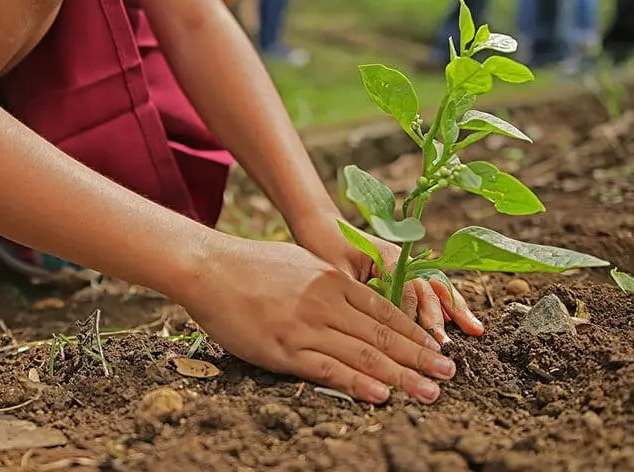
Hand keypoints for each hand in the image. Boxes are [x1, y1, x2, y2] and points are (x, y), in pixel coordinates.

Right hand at [180, 237, 456, 403]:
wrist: (209, 267)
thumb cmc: (250, 264)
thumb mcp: (299, 263)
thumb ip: (328, 282)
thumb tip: (352, 296)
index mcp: (332, 280)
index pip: (384, 311)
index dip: (415, 332)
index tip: (436, 348)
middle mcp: (326, 303)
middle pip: (383, 335)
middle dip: (420, 357)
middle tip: (448, 374)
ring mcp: (306, 326)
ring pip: (363, 355)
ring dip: (401, 376)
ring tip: (429, 391)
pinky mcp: (283, 348)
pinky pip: (328, 369)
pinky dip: (358, 384)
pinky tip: (382, 395)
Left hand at [290, 210, 483, 343]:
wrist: (321, 226)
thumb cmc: (324, 247)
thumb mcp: (335, 272)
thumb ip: (356, 293)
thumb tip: (370, 324)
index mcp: (387, 256)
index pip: (406, 290)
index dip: (411, 316)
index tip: (414, 341)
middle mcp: (402, 259)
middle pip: (427, 289)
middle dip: (438, 318)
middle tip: (445, 345)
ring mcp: (406, 265)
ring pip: (435, 288)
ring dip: (454, 310)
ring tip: (475, 330)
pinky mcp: (403, 272)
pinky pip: (429, 289)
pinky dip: (446, 304)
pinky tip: (462, 320)